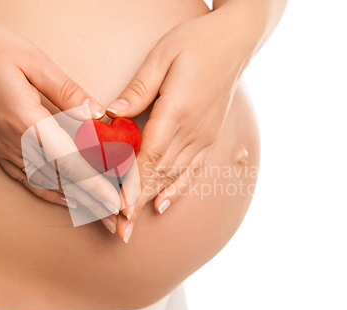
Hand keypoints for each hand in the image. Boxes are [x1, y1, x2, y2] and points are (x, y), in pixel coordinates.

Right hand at [0, 23, 120, 229]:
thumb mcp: (33, 61)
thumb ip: (67, 91)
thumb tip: (97, 113)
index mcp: (27, 119)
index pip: (68, 159)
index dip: (94, 182)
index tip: (115, 200)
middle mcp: (15, 142)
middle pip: (61, 178)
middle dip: (92, 200)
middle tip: (117, 218)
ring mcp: (5, 149)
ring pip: (46, 183)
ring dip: (75, 200)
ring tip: (101, 214)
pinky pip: (26, 179)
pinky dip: (49, 193)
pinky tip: (68, 200)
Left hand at [106, 11, 256, 241]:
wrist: (235, 42)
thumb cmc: (195, 43)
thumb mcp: (162, 57)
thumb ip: (138, 89)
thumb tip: (111, 114)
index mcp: (177, 111)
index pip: (150, 156)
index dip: (133, 184)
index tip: (119, 208)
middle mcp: (192, 130)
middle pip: (159, 174)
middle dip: (136, 203)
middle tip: (119, 231)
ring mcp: (203, 136)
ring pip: (173, 176)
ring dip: (151, 201)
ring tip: (133, 224)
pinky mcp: (208, 136)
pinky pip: (192, 169)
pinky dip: (176, 189)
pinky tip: (163, 204)